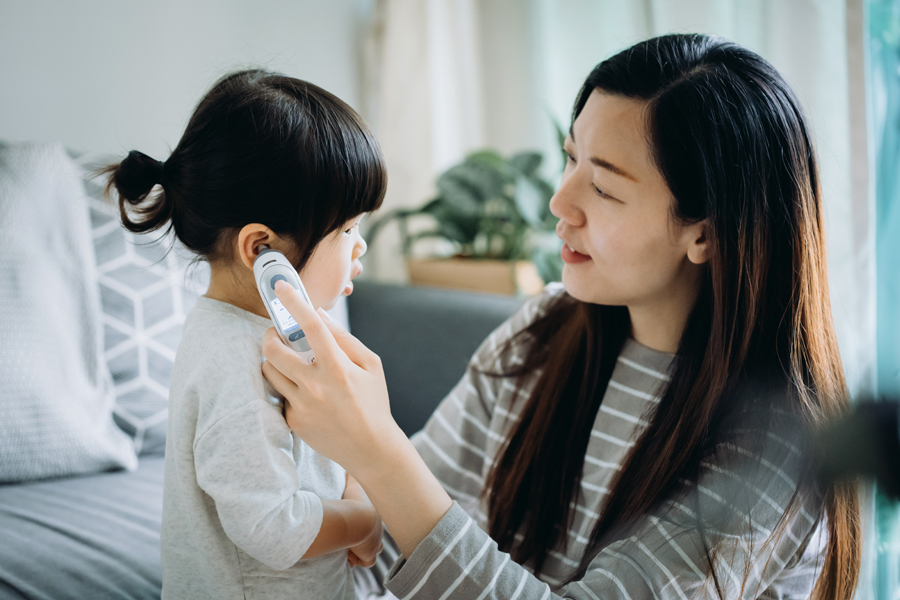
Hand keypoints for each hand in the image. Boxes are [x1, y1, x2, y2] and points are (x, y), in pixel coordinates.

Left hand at [262, 280, 452, 558]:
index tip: (282, 288)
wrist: (371, 448)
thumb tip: (318, 315)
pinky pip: (279, 394)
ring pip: (269, 371)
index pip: (312, 327)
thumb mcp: (371, 366)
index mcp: (338, 368)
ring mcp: (301, 405)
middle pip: (275, 350)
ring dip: (272, 359)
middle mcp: (316, 386)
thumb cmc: (373, 402)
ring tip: (287, 359)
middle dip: (270, 335)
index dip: (295, 303)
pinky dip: (285, 386)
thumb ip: (344, 339)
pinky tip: (301, 391)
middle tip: (276, 333)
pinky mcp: (292, 421)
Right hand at [343, 473, 382, 567]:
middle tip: (355, 537)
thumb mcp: (353, 484)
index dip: (364, 524)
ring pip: (374, 549)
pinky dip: (358, 560)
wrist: (356, 517)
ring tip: (350, 547)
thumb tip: (347, 466)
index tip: (356, 525)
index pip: (373, 521)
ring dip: (362, 550)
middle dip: (366, 538)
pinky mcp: (371, 553)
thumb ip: (350, 475)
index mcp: (376, 514)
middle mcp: (379, 529)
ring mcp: (376, 542)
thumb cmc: (353, 500)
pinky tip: (349, 554)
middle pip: (376, 536)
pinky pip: (367, 561)